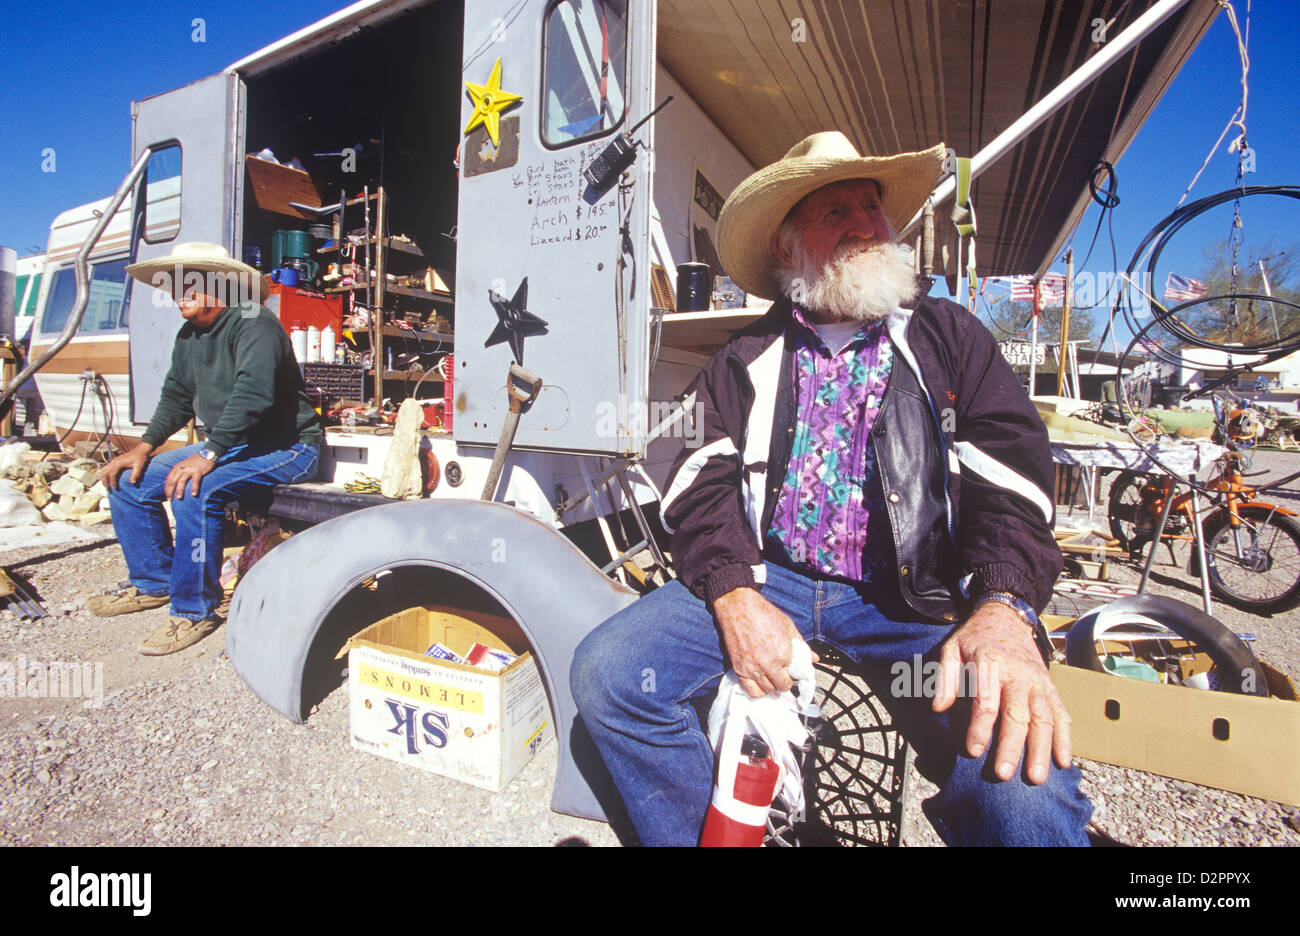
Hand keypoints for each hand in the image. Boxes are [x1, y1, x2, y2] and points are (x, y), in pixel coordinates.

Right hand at [99, 443, 153, 489]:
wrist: (140, 450)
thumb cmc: (140, 458)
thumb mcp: (140, 466)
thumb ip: (136, 474)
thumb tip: (132, 483)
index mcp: (119, 463)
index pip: (112, 474)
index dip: (113, 482)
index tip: (116, 488)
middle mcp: (114, 461)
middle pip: (104, 472)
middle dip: (105, 482)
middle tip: (109, 490)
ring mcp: (113, 461)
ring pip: (103, 470)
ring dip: (103, 478)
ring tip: (107, 486)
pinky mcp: (114, 461)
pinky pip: (105, 468)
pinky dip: (104, 475)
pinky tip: (108, 480)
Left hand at [164, 454, 215, 499]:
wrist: (206, 453)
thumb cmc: (195, 462)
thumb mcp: (184, 466)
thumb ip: (179, 473)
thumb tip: (176, 485)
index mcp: (176, 468)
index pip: (169, 480)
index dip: (167, 489)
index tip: (168, 497)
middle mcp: (181, 469)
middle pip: (173, 481)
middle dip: (170, 491)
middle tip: (170, 500)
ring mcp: (189, 470)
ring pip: (182, 481)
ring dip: (180, 490)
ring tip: (179, 498)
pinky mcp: (198, 471)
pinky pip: (195, 481)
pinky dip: (194, 488)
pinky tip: (194, 494)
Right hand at [711, 587, 815, 697]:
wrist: (738, 608)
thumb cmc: (763, 614)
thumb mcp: (788, 627)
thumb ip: (801, 646)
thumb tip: (814, 659)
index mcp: (782, 653)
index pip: (794, 674)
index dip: (793, 671)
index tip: (790, 666)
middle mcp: (768, 664)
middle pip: (782, 686)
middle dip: (784, 681)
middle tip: (782, 674)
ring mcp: (752, 668)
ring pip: (768, 691)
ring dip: (772, 686)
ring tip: (771, 678)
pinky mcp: (739, 669)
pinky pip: (751, 691)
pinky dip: (758, 691)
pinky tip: (761, 683)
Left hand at [932, 601, 1071, 784]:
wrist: (1007, 617)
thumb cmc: (975, 638)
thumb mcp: (952, 649)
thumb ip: (945, 678)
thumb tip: (938, 709)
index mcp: (991, 663)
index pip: (987, 701)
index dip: (980, 728)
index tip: (972, 752)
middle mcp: (1020, 674)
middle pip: (1018, 715)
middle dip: (1011, 747)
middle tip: (1003, 775)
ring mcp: (1039, 682)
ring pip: (1044, 719)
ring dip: (1042, 750)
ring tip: (1036, 778)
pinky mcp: (1051, 688)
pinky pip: (1061, 715)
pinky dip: (1065, 739)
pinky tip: (1063, 762)